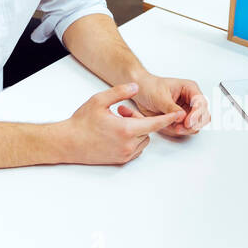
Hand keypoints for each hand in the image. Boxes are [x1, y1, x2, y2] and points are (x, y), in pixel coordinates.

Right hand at [59, 83, 182, 164]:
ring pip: (143, 140)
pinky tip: (118, 132)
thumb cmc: (81, 122)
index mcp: (126, 129)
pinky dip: (133, 140)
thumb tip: (135, 87)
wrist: (68, 142)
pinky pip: (136, 149)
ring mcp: (125, 154)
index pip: (154, 124)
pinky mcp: (120, 160)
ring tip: (118, 122)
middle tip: (122, 111)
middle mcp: (128, 144)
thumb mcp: (99, 100)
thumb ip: (120, 92)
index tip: (178, 115)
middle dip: (140, 120)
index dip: (167, 118)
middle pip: (148, 131)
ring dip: (137, 130)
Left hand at [132, 75, 209, 137]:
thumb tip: (182, 116)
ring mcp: (187, 111)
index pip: (201, 103)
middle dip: (193, 124)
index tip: (188, 122)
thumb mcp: (160, 96)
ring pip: (195, 125)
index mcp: (189, 89)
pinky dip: (179, 131)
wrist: (141, 91)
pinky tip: (170, 127)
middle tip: (180, 128)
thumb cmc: (150, 87)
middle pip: (202, 116)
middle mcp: (190, 100)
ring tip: (174, 128)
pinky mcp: (180, 119)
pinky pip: (185, 129)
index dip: (197, 114)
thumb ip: (171, 107)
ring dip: (186, 129)